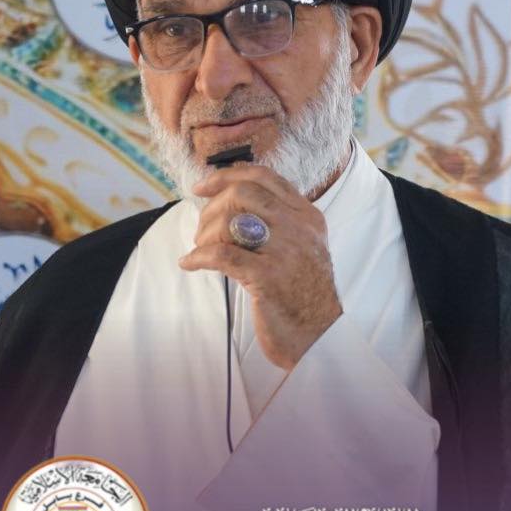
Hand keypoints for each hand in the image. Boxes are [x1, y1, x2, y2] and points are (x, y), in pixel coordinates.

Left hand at [179, 164, 341, 369]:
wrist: (319, 334)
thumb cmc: (304, 293)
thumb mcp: (304, 246)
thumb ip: (280, 221)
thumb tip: (231, 198)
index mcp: (307, 216)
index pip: (264, 177)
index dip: (227, 176)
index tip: (203, 187)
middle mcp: (299, 228)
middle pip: (242, 193)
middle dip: (211, 208)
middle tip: (202, 230)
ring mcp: (285, 251)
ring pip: (229, 221)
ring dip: (203, 235)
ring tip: (200, 250)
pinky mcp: (267, 277)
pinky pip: (220, 254)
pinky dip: (198, 256)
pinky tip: (190, 263)